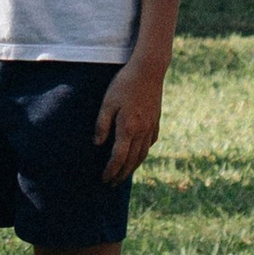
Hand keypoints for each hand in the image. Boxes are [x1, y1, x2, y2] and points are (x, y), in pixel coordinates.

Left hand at [94, 58, 164, 183]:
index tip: (104, 179)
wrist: (149, 70)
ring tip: (124, 174)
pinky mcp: (156, 121)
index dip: (111, 170)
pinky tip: (139, 154)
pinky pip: (150, 143)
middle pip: (132, 161)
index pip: (118, 157)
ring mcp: (151, 127)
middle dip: (121, 174)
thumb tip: (97, 144)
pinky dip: (143, 153)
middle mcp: (141, 132)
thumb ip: (102, 124)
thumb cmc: (124, 84)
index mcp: (128, 128)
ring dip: (133, 167)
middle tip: (112, 184)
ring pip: (143, 154)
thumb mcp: (108, 102)